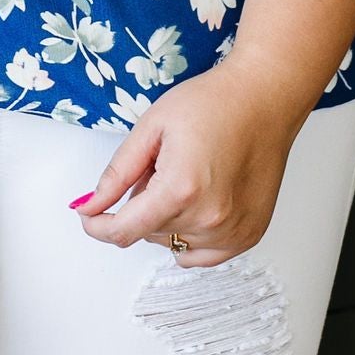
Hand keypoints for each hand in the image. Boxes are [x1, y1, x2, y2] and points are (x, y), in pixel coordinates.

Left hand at [73, 55, 308, 264]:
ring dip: (166, 219)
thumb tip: (90, 206)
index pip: (124, 231)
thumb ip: (118, 173)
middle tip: (158, 166)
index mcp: (181, 189)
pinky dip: (190, 235)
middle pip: (147, 233)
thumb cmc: (213, 103)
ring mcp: (233, 231)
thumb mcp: (151, 127)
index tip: (90, 217)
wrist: (264, 98)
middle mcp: (209, 218)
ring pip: (172, 243)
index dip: (98, 226)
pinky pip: (201, 255)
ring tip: (185, 177)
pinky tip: (197, 204)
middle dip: (140, 204)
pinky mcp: (249, 235)